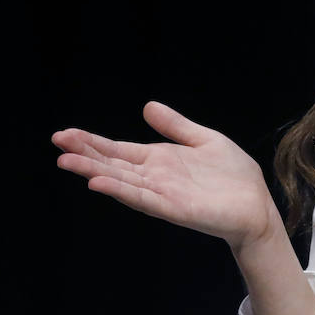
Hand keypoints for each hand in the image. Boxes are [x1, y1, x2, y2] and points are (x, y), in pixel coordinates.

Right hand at [52, 101, 277, 249]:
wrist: (257, 205)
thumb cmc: (233, 176)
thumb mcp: (204, 140)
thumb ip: (175, 126)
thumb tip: (147, 106)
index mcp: (159, 160)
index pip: (118, 150)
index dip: (92, 142)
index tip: (65, 134)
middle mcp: (154, 177)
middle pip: (113, 164)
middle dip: (85, 153)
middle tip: (57, 142)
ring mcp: (162, 193)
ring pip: (121, 181)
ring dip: (94, 172)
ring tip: (67, 161)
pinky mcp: (174, 208)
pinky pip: (143, 199)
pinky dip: (121, 190)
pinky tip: (100, 182)